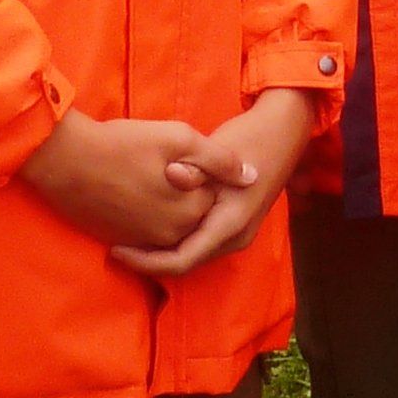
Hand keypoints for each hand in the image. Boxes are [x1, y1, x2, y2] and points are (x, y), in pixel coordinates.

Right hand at [20, 110, 211, 255]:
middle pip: (194, 214)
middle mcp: (171, 235)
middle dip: (187, 191)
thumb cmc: (123, 143)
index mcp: (191, 210)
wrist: (65, 161)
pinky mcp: (120, 241)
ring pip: (170, 224)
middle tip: (163, 160)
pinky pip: (145, 234)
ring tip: (148, 171)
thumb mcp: (179, 137)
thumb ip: (220, 160)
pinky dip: (147, 215)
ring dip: (167, 203)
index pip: (215, 197)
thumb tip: (252, 177)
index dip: (205, 173)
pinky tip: (134, 188)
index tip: (184, 153)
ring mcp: (143, 241)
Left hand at [109, 88, 320, 284]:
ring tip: (128, 238)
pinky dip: (173, 240)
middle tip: (114, 246)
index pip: (180, 261)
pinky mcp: (232, 226)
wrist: (282, 134)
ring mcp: (237, 235)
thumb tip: (173, 175)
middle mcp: (235, 238)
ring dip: (160, 251)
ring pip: (191, 254)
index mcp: (230, 225)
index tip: (116, 251)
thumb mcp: (218, 151)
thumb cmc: (249, 140)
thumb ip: (194, 168)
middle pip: (184, 263)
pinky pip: (198, 243)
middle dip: (149, 259)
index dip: (145, 261)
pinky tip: (152, 226)